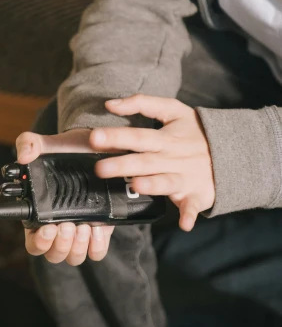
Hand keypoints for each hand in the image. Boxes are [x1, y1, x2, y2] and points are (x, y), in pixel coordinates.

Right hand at [16, 129, 113, 265]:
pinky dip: (97, 246)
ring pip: (73, 256)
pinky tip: (97, 227)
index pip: (33, 243)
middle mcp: (57, 227)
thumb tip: (23, 157)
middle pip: (54, 254)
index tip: (48, 228)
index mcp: (38, 214)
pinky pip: (96, 252)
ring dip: (77, 246)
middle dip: (61, 244)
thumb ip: (28, 143)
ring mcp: (79, 229)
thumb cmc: (64, 149)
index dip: (39, 242)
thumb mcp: (43, 142)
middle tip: (67, 225)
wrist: (95, 146)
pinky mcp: (99, 229)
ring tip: (83, 226)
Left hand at [91, 95, 214, 231]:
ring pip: (165, 182)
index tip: (94, 137)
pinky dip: (190, 215)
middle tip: (98, 168)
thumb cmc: (195, 131)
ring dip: (153, 186)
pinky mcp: (196, 195)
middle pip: (145, 161)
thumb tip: (110, 104)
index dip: (116, 136)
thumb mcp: (174, 110)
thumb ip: (142, 103)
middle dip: (122, 165)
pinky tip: (185, 224)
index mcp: (165, 138)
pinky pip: (193, 206)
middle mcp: (173, 158)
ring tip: (136, 186)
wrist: (233, 151)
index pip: (137, 136)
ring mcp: (185, 177)